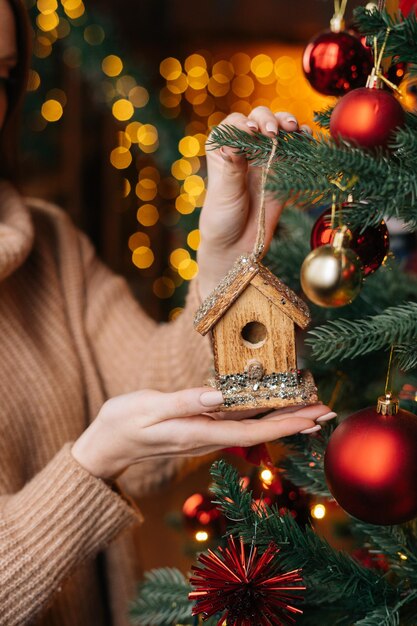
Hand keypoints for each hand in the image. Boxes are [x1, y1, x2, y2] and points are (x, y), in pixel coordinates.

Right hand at [71, 387, 334, 480]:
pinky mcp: (200, 426)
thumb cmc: (124, 423)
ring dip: (283, 418)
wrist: (107, 444)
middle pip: (261, 431)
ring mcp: (206, 433)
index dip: (285, 425)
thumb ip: (184, 402)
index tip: (313, 417)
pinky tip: (272, 407)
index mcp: (199, 432)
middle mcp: (209, 436)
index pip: (252, 430)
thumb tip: (220, 396)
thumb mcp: (149, 408)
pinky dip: (262, 413)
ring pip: (253, 426)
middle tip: (328, 411)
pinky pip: (239, 421)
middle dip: (295, 422)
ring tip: (311, 409)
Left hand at [197, 107, 311, 299]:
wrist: (237, 247)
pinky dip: (303, 141)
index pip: (234, 124)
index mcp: (222, 150)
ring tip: (294, 129)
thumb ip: (232, 167)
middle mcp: (243, 149)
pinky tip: (307, 139)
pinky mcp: (283, 171)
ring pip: (279, 129)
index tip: (252, 133)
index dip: (245, 124)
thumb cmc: (222, 221)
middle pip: (259, 119)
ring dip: (288, 123)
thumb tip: (235, 139)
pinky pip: (296, 149)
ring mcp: (265, 158)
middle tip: (274, 133)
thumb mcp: (224, 193)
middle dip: (268, 120)